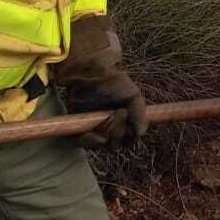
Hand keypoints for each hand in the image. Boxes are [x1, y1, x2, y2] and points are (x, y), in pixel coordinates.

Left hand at [55, 16, 148, 147]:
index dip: (128, 133)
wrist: (92, 74)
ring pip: (101, 145)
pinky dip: (88, 141)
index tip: (125, 113)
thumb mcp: (132, 96)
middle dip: (117, 131)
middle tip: (116, 112)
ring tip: (104, 117)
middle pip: (116, 144)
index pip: (129, 140)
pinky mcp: (79, 130)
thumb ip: (139, 114)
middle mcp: (110, 130)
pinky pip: (84, 144)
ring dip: (104, 133)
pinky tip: (90, 132)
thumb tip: (140, 133)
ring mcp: (94, 131)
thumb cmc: (114, 83)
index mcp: (125, 123)